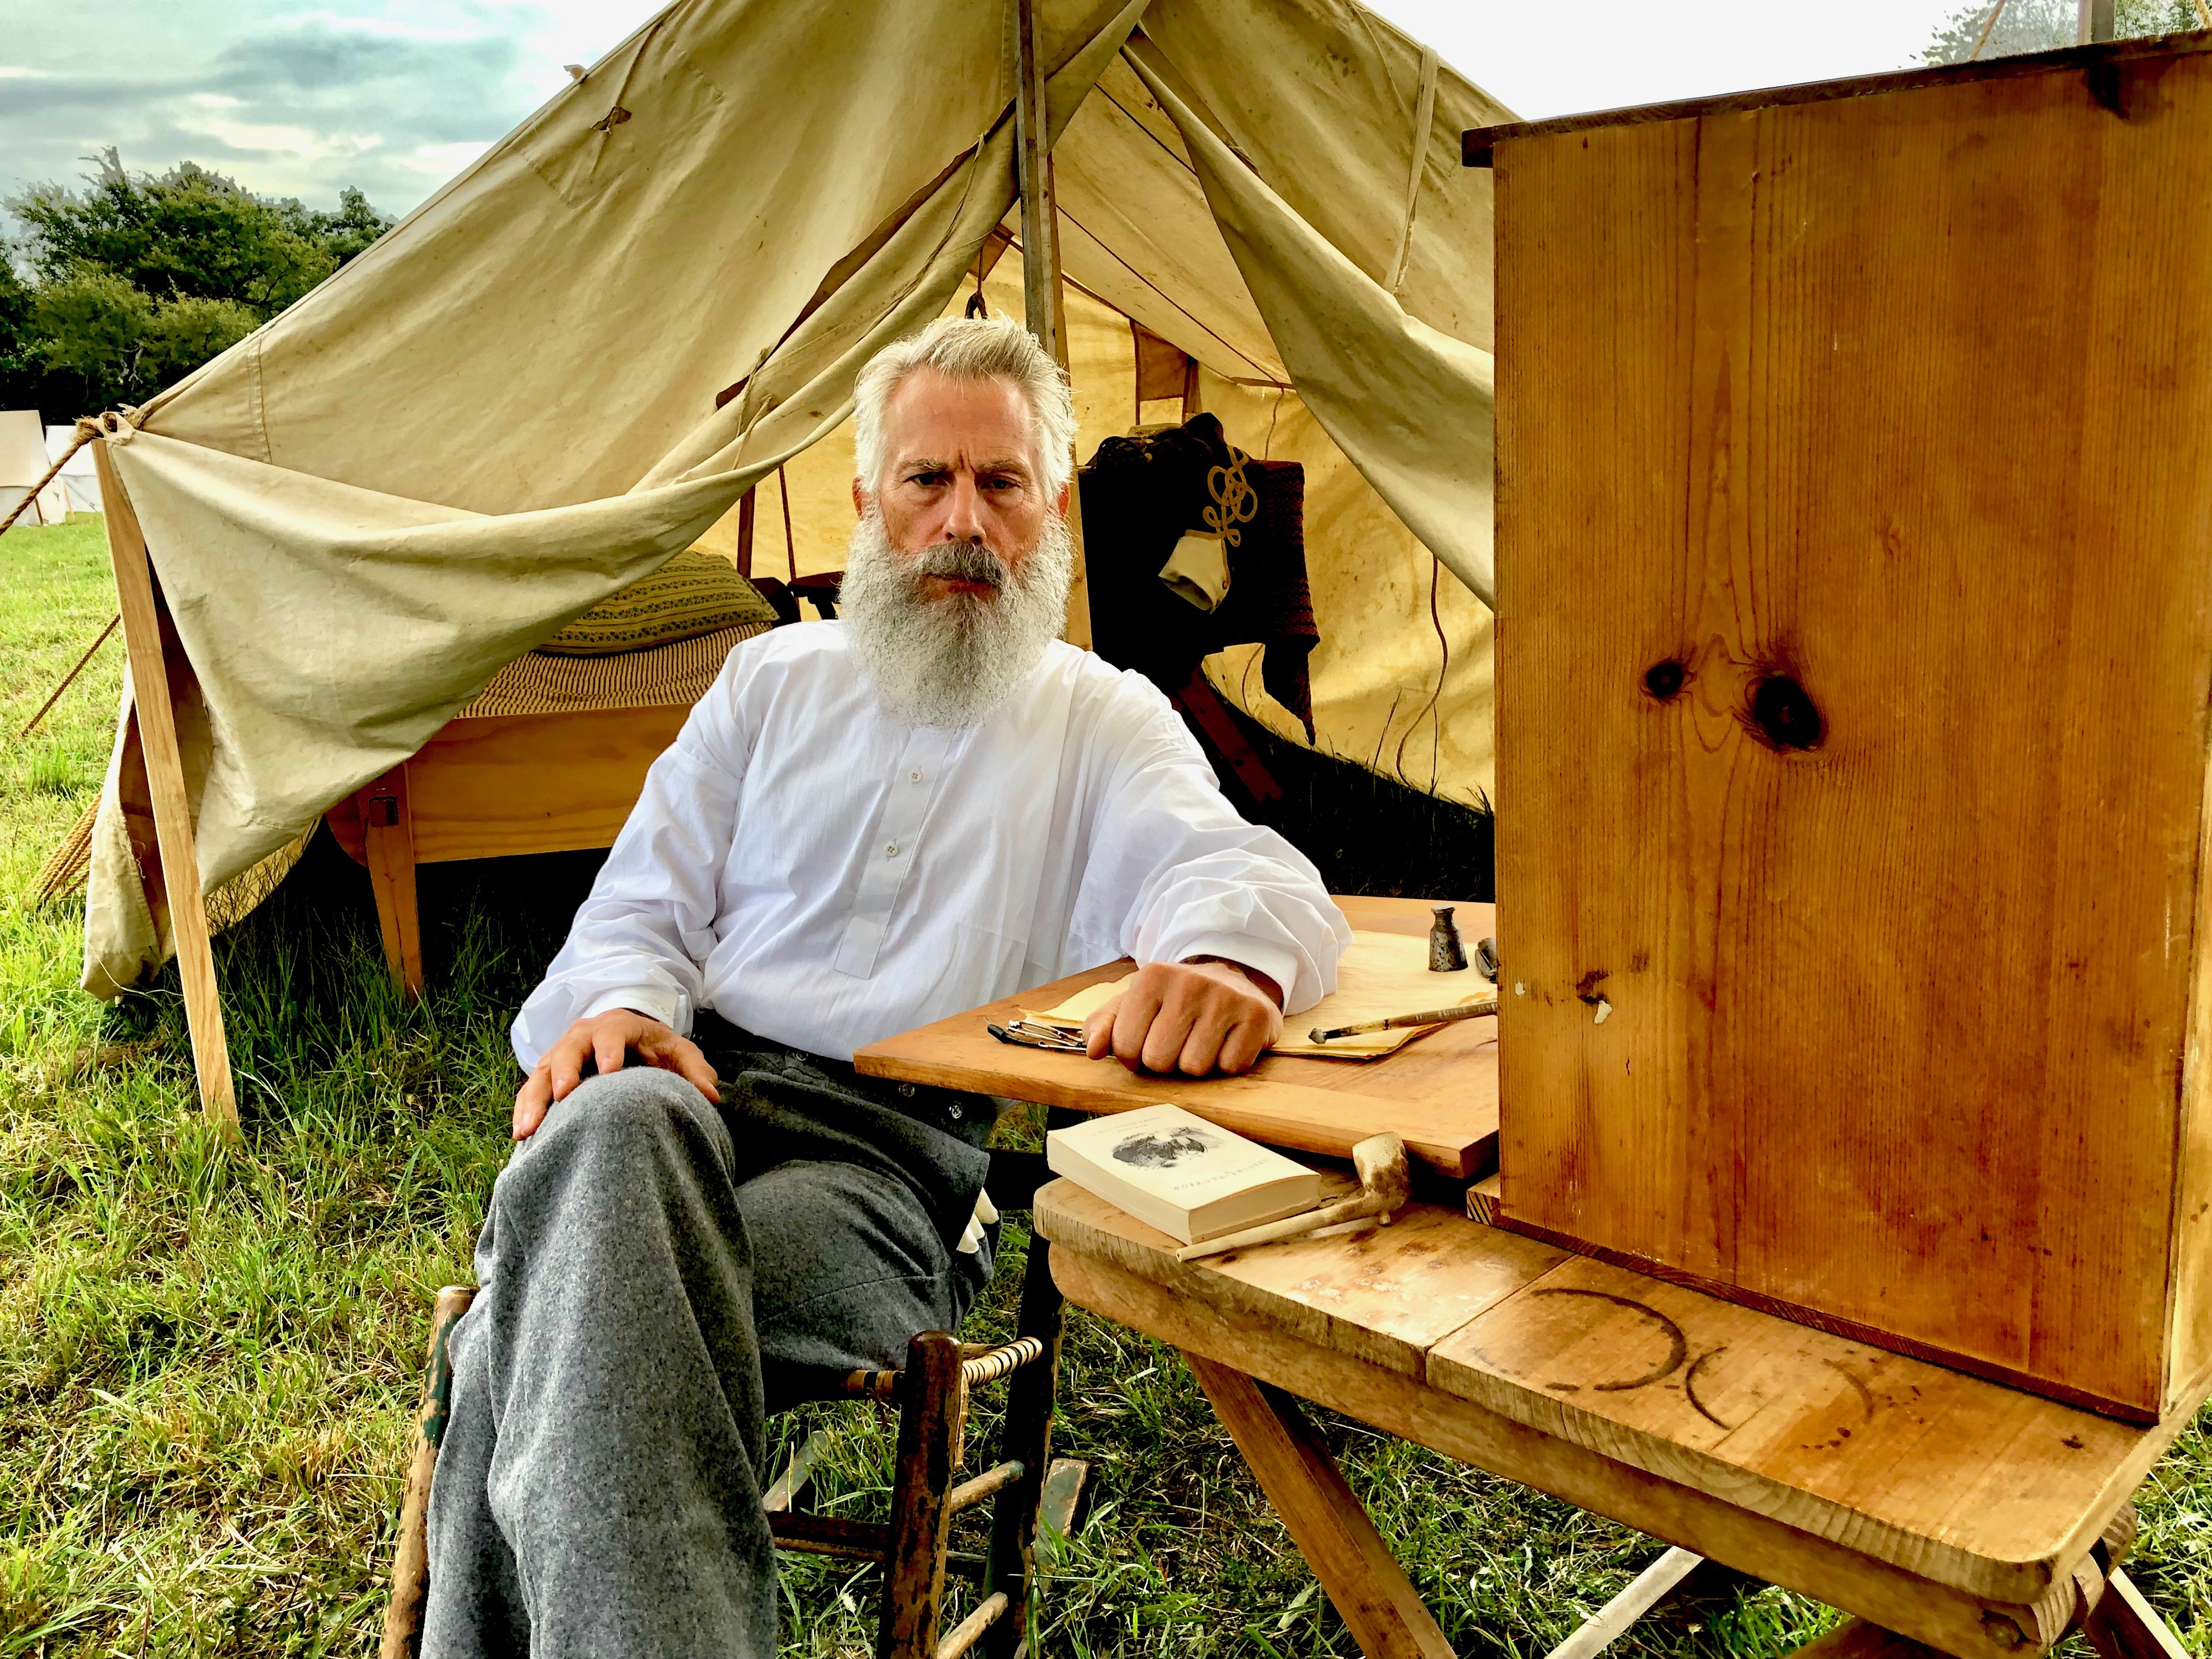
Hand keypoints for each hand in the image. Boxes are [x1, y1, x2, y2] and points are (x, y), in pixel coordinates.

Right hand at [512, 1009, 718, 1139]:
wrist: (627, 1035)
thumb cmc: (655, 1046)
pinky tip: (520, 1135)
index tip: (610, 1071)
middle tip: (563, 1096)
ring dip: (533, 1099)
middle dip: (564, 1072)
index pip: (611, 1033)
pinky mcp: (548, 1073)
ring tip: (527, 1129)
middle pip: (568, 1049)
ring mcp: (562, 1053)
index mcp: (617, 1025)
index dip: (609, 1049)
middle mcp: (584, 1035)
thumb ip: (696, 1071)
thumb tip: (712, 1096)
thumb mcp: (679, 1052)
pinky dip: (524, 1109)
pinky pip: (530, 1089)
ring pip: (541, 1072)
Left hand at [1082, 958, 1283, 1076]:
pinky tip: (1227, 1040)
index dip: (1135, 1055)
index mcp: (1152, 977)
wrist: (1232, 979)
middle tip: (1178, 1041)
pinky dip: (1227, 1063)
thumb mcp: (1133, 1004)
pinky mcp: (1257, 1015)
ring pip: (1195, 1068)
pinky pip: (1230, 1067)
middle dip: (1166, 1062)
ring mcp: (1226, 997)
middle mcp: (1189, 982)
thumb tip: (1093, 1051)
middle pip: (1159, 1061)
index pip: (1126, 1046)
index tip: (1149, 1039)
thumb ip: (1104, 1025)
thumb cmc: (1174, 1000)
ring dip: (1197, 1064)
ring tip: (1203, 1040)